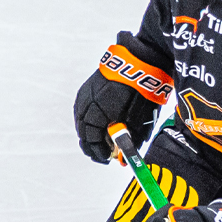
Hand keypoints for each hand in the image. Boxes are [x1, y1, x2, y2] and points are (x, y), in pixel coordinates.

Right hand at [75, 35, 170, 162]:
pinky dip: (89, 119)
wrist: (139, 63)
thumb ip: (128, 140)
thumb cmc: (141, 93)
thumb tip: (123, 158)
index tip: (107, 159)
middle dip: (92, 144)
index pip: (91, 140)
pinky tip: (98, 122)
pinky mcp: (87, 88)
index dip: (98, 152)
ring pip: (81, 120)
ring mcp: (84, 95)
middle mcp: (86, 105)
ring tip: (101, 138)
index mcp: (97, 115)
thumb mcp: (137, 121)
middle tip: (103, 152)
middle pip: (83, 132)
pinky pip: (82, 109)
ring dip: (90, 131)